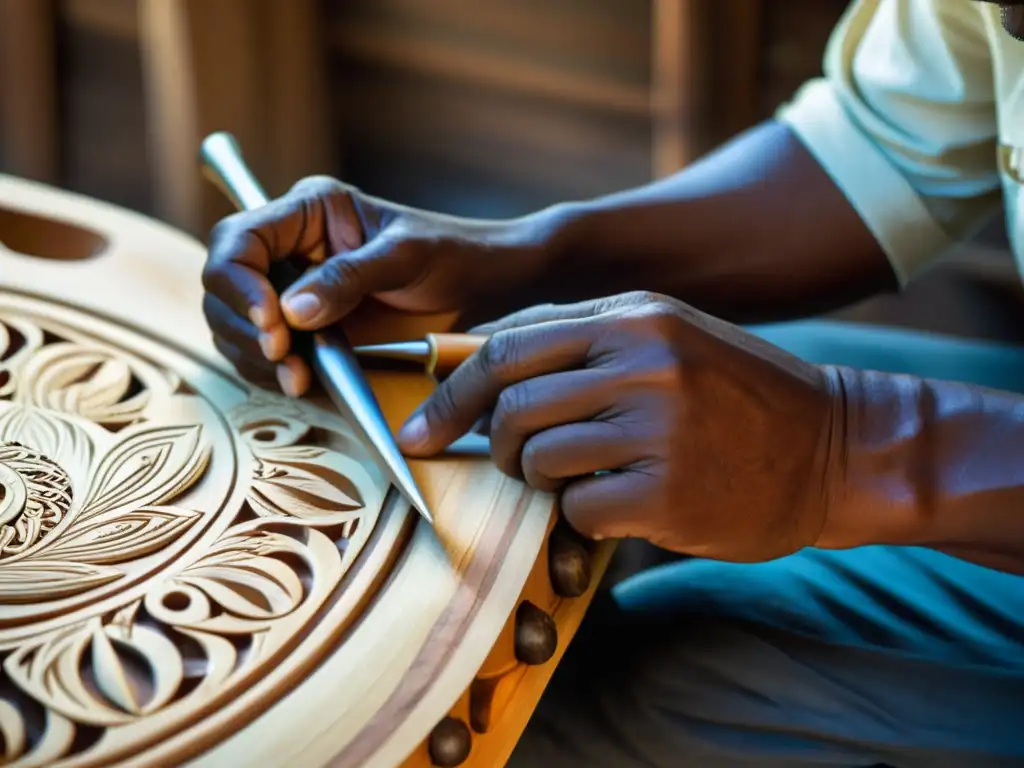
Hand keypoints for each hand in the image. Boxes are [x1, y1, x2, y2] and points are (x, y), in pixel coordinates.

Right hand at [203, 176, 552, 395]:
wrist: (488, 287)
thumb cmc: (454, 254)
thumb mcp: (405, 257)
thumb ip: (348, 278)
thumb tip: (290, 311)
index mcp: (308, 212)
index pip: (238, 240)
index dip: (238, 283)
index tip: (271, 322)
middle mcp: (291, 249)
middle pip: (224, 286)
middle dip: (244, 326)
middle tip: (284, 358)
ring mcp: (295, 291)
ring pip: (236, 325)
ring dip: (256, 357)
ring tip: (295, 377)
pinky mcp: (308, 330)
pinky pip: (266, 354)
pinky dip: (273, 372)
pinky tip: (301, 382)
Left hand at [397, 292, 839, 561]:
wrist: (835, 446)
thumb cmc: (736, 395)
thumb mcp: (667, 338)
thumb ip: (583, 343)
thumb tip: (483, 360)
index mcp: (636, 315)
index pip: (507, 346)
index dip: (452, 390)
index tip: (420, 428)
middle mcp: (645, 362)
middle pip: (511, 404)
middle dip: (490, 441)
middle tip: (508, 460)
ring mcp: (659, 427)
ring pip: (537, 457)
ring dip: (537, 478)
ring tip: (576, 478)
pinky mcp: (669, 492)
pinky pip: (577, 509)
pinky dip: (579, 516)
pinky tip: (617, 505)